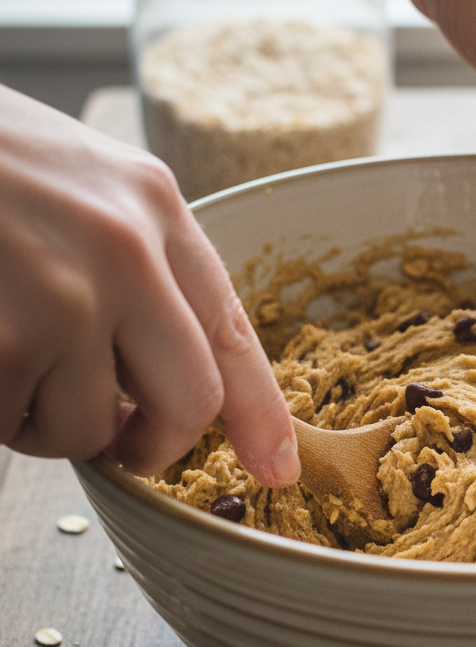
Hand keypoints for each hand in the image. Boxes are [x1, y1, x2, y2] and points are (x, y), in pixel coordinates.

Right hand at [0, 85, 299, 484]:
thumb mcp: (81, 179)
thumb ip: (138, 264)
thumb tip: (154, 379)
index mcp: (155, 208)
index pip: (233, 333)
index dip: (260, 415)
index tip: (276, 467)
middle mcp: (124, 254)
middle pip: (190, 404)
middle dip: (158, 443)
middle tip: (125, 442)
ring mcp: (58, 299)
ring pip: (87, 428)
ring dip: (45, 423)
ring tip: (6, 358)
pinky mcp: (0, 341)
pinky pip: (12, 424)